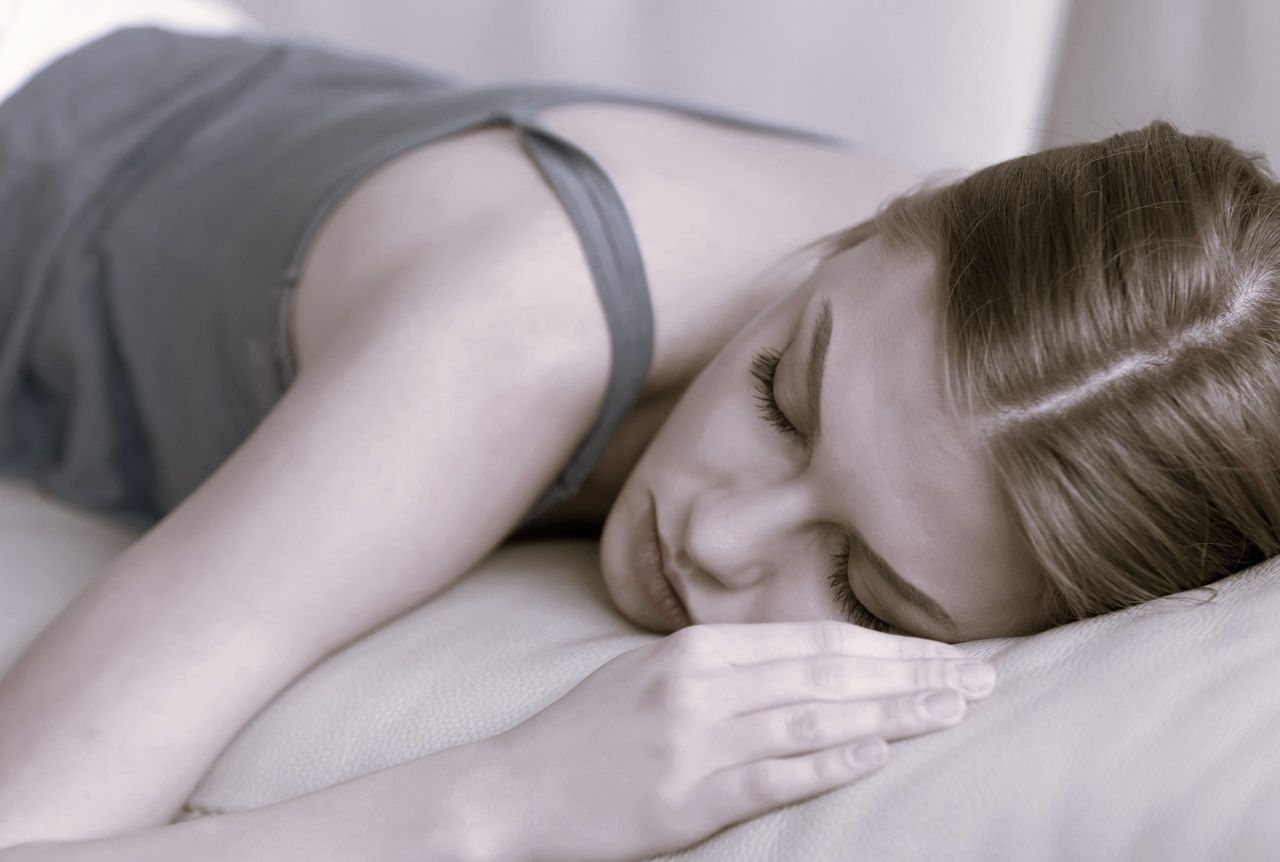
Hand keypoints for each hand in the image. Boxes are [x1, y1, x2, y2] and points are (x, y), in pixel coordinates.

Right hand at [487, 621, 994, 861]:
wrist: (510, 790)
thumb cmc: (585, 736)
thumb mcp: (649, 678)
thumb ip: (722, 669)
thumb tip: (801, 668)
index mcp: (695, 651)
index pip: (812, 640)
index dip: (887, 647)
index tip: (945, 653)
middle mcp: (700, 683)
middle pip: (826, 670)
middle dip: (911, 673)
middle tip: (982, 678)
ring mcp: (693, 738)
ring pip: (813, 715)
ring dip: (892, 711)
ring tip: (954, 711)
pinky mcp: (685, 796)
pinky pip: (770, 775)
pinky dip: (828, 761)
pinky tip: (876, 752)